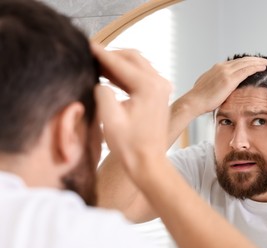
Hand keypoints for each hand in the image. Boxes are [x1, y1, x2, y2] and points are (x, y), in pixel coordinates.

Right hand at [92, 44, 171, 171]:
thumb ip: (102, 92)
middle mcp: (159, 83)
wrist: (148, 162)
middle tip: (90, 55)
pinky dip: (125, 73)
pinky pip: (141, 75)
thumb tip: (99, 81)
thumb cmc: (130, 146)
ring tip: (96, 64)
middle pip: (132, 57)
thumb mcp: (110, 118)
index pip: (120, 63)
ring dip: (118, 63)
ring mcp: (162, 88)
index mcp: (149, 87)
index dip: (100, 54)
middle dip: (110, 55)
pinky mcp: (159, 94)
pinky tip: (109, 76)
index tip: (85, 45)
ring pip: (137, 64)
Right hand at [183, 57, 266, 115]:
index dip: (248, 62)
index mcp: (217, 68)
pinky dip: (256, 67)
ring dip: (259, 62)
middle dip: (256, 60)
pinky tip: (263, 67)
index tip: (256, 63)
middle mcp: (222, 67)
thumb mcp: (208, 86)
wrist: (194, 102)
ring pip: (247, 63)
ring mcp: (225, 72)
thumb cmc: (200, 99)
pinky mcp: (229, 79)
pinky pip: (246, 70)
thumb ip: (216, 83)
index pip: (236, 62)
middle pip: (244, 60)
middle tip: (266, 61)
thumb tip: (220, 87)